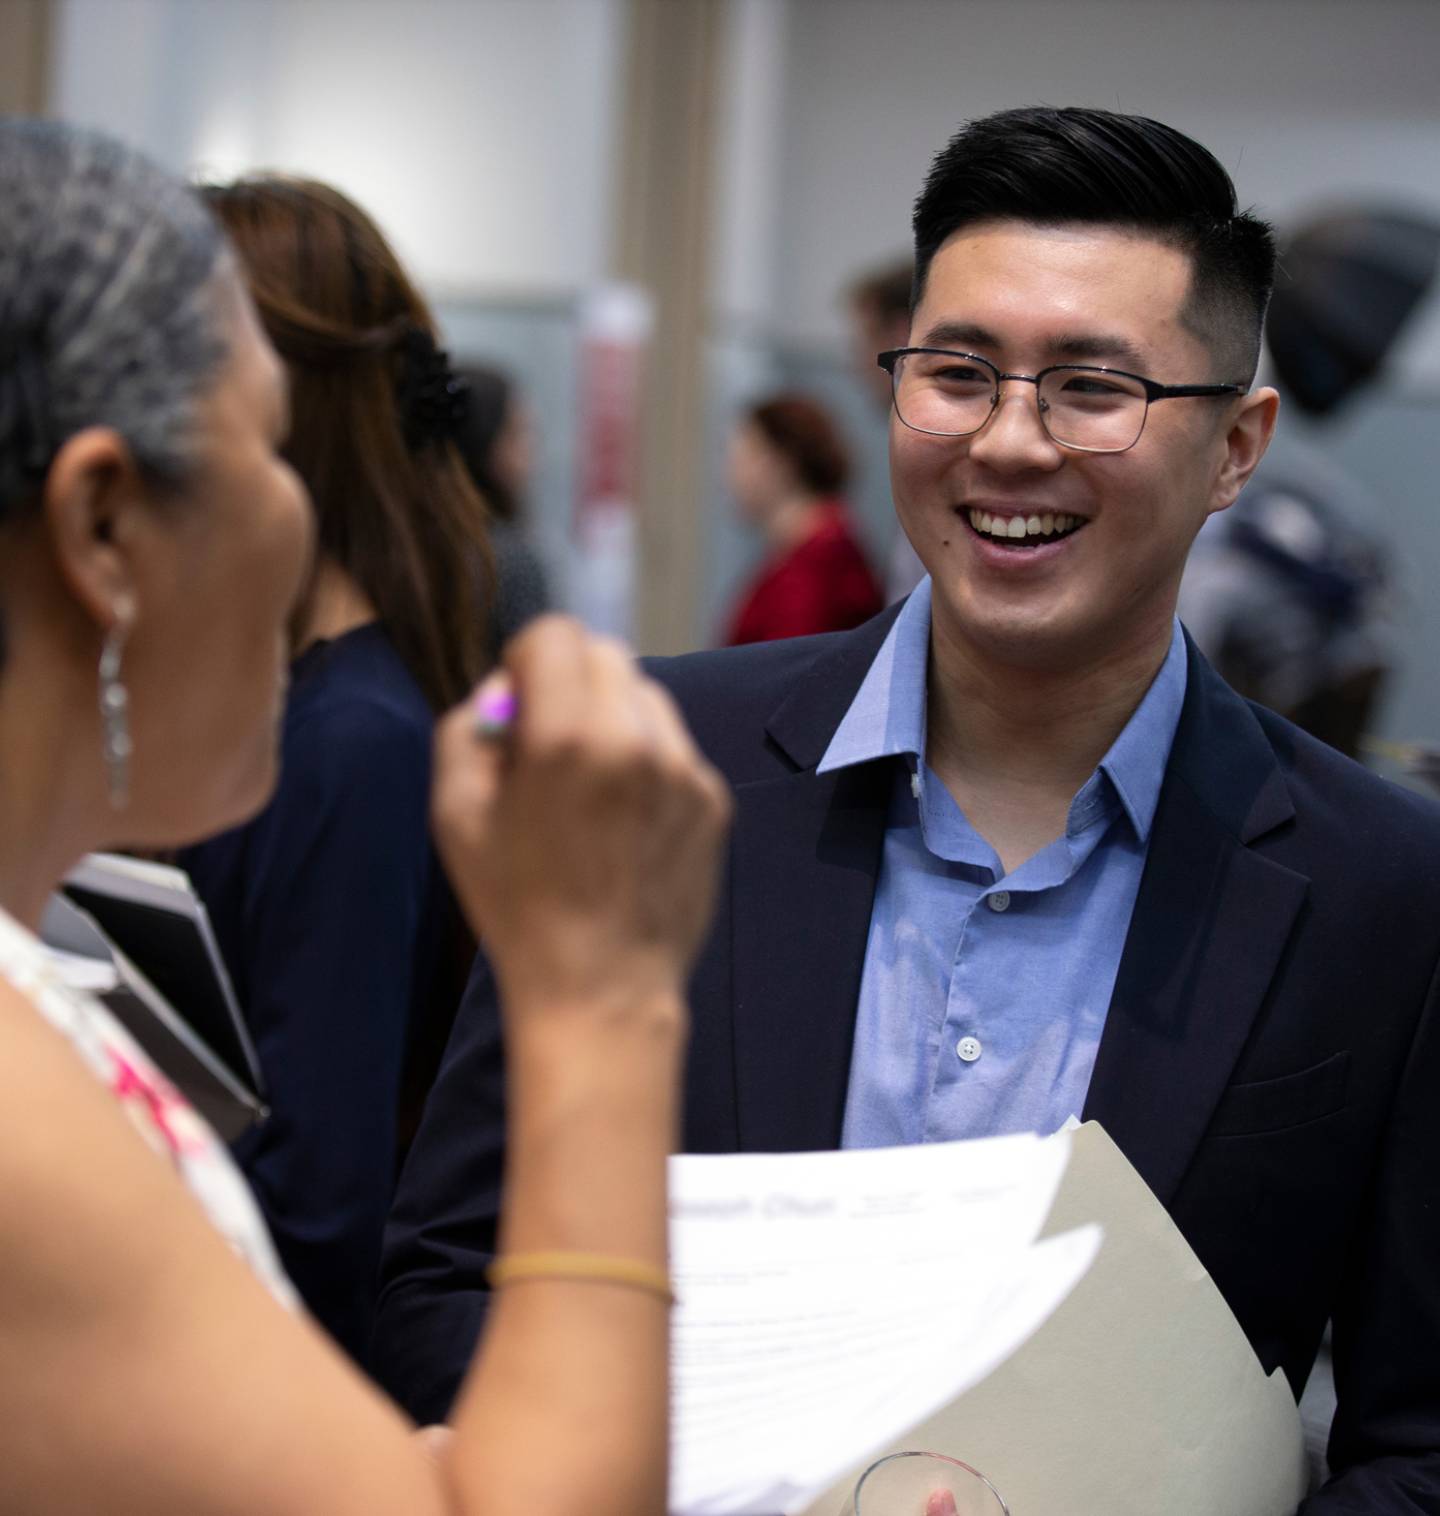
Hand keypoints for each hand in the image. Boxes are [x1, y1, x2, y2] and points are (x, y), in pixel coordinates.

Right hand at [432, 617, 730, 1024]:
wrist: (602, 987)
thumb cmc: (517, 905)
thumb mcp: (455, 816)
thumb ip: (467, 729)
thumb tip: (504, 691)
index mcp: (567, 736)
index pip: (556, 633)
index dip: (527, 659)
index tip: (521, 703)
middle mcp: (636, 739)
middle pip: (607, 654)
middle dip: (573, 681)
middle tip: (554, 739)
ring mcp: (686, 770)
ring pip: (647, 698)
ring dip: (615, 718)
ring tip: (593, 786)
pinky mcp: (715, 799)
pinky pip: (676, 749)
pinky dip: (649, 763)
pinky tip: (627, 822)